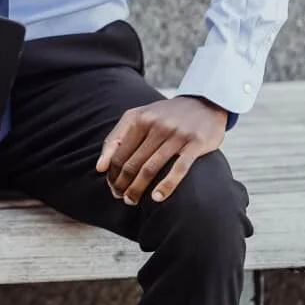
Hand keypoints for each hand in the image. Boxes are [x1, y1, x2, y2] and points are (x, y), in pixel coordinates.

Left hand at [96, 95, 228, 205]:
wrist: (204, 103)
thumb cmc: (165, 116)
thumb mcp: (138, 117)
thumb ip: (117, 138)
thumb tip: (100, 168)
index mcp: (138, 118)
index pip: (118, 153)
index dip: (112, 173)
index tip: (112, 186)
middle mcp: (155, 125)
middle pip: (132, 163)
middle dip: (122, 184)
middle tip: (121, 198)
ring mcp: (176, 134)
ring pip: (150, 168)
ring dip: (138, 189)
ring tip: (132, 201)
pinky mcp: (195, 143)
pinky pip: (178, 169)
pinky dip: (166, 186)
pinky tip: (156, 199)